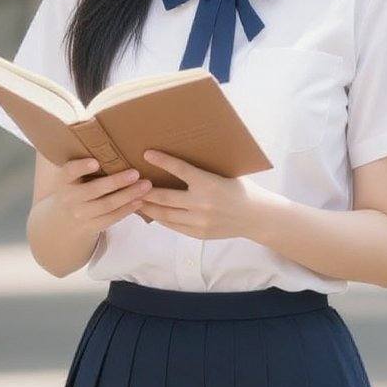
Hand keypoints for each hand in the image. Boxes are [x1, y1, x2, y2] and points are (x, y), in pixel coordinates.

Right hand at [52, 156, 152, 229]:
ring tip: (146, 185)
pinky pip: (111, 218)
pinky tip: (140, 201)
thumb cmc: (75, 189)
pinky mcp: (91, 227)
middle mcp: (69, 198)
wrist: (63, 221)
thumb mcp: (72, 178)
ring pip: (107, 205)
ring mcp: (79, 214)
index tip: (95, 162)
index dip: (81, 167)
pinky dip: (127, 209)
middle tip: (136, 173)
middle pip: (94, 189)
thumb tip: (116, 142)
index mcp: (63, 180)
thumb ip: (85, 165)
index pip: (70, 171)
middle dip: (116, 181)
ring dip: (128, 195)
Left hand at [137, 149, 266, 239]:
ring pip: (164, 214)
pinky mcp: (198, 233)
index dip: (162, 161)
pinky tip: (151, 212)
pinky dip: (160, 218)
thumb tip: (179, 159)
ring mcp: (199, 221)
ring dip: (147, 207)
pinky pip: (173, 225)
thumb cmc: (240, 189)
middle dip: (144, 190)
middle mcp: (202, 203)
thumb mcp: (224, 174)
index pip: (180, 169)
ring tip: (133, 200)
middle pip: (164, 197)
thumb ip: (202, 171)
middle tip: (129, 183)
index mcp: (209, 183)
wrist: (256, 217)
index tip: (146, 154)